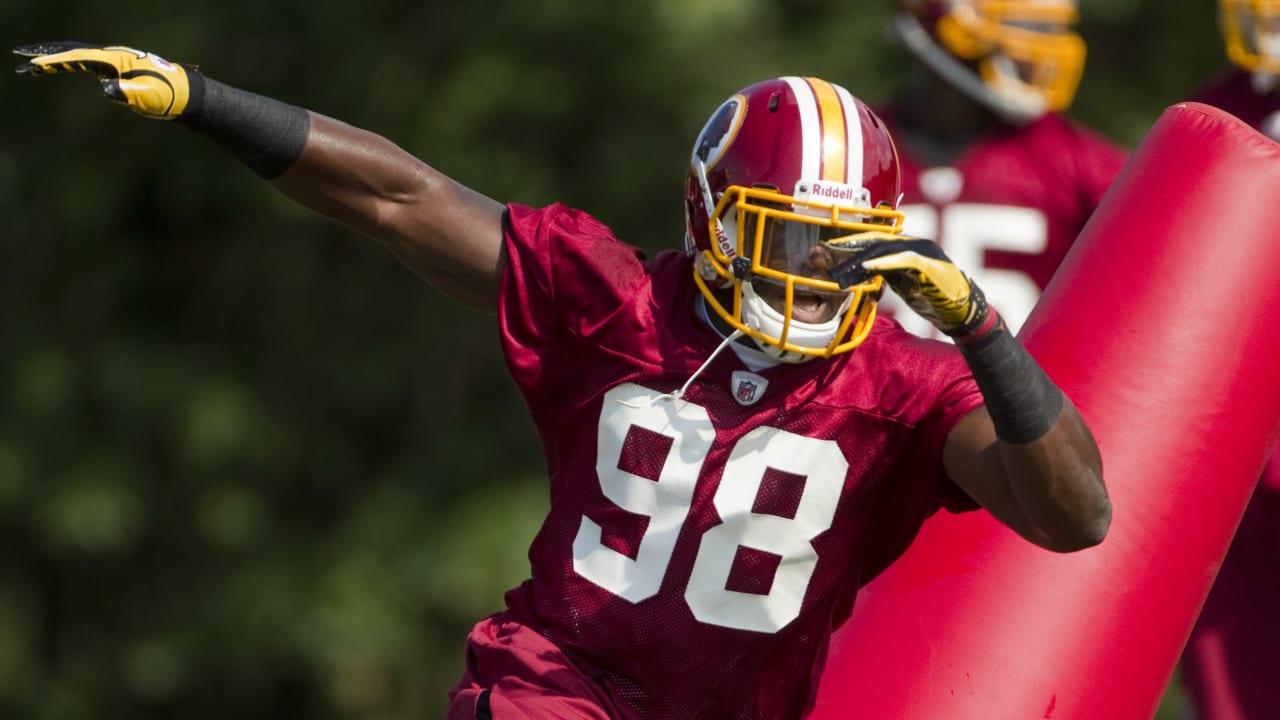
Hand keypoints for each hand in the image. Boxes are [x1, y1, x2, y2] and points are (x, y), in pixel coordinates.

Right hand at [13, 42, 194, 118]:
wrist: (185, 94)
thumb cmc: (168, 96)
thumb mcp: (148, 97)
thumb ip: (127, 92)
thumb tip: (106, 88)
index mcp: (117, 60)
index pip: (80, 57)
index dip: (56, 60)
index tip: (35, 64)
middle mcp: (112, 57)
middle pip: (72, 50)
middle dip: (44, 54)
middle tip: (18, 57)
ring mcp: (113, 62)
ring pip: (76, 55)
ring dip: (52, 58)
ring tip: (27, 65)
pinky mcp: (115, 70)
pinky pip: (83, 63)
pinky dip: (65, 62)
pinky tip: (53, 66)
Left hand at [831, 231, 990, 337]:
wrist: (961, 311)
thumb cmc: (932, 298)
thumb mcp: (904, 283)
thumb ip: (888, 273)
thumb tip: (865, 272)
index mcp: (908, 248)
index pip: (876, 240)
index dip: (854, 242)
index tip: (832, 247)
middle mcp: (915, 245)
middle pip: (878, 240)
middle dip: (853, 244)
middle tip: (829, 249)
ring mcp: (923, 252)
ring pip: (888, 248)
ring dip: (863, 255)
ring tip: (843, 260)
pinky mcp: (929, 264)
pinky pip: (904, 260)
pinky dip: (884, 263)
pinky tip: (867, 268)